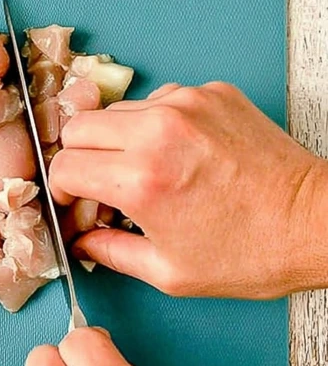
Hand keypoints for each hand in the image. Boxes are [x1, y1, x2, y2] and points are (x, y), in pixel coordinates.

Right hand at [49, 82, 327, 298]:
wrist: (314, 223)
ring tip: (144, 172)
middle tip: (101, 186)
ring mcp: (187, 105)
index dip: (62, 189)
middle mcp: (159, 131)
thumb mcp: (169, 272)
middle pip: (79, 127)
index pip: (65, 164)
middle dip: (80, 158)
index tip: (74, 201)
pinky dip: (156, 125)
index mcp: (141, 179)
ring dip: (117, 140)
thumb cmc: (252, 251)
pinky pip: (160, 100)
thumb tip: (82, 241)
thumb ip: (110, 253)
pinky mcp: (212, 93)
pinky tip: (178, 154)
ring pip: (117, 110)